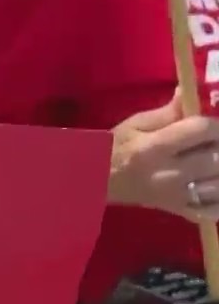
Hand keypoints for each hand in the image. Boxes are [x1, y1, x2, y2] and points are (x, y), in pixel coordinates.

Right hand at [109, 98, 218, 221]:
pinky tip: (214, 187)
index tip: (212, 126)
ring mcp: (176, 196)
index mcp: (155, 147)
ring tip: (212, 162)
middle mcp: (169, 173)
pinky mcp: (180, 211)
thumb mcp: (135, 124)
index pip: (201, 130)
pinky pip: (213, 212)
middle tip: (212, 144)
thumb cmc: (114, 148)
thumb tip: (188, 92)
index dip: (215, 125)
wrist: (96, 181)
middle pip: (217, 159)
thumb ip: (167, 112)